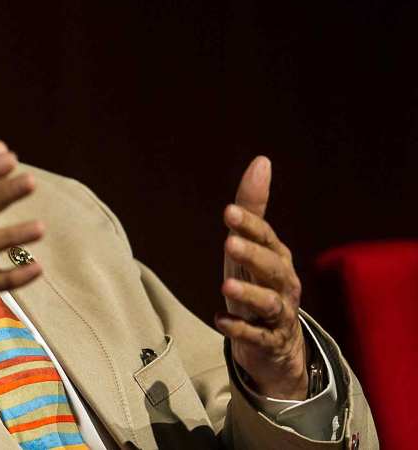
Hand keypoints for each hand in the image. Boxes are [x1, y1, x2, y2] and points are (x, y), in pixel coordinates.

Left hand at [215, 156, 308, 399]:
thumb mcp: (251, 245)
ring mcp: (278, 314)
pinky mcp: (268, 340)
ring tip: (225, 285)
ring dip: (248, 293)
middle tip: (228, 243)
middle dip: (252, 254)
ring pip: (268, 303)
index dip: (249, 224)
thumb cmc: (258, 282)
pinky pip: (257, 336)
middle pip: (271, 268)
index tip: (229, 212)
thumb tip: (261, 161)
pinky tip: (220, 321)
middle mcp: (282, 283)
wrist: (276, 342)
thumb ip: (253, 207)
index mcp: (277, 257)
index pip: (266, 237)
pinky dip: (240, 329)